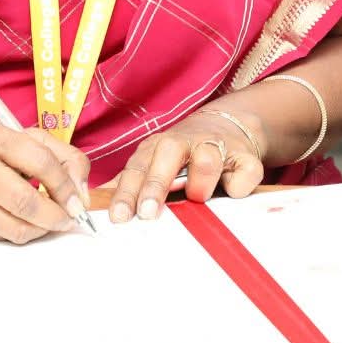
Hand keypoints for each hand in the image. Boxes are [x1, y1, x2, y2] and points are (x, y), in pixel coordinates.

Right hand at [0, 124, 91, 243]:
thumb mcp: (29, 141)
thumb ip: (66, 158)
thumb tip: (81, 195)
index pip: (41, 162)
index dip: (65, 186)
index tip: (77, 202)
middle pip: (26, 201)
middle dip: (56, 216)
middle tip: (67, 219)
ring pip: (16, 228)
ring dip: (42, 230)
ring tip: (48, 222)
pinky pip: (3, 237)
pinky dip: (23, 234)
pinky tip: (25, 222)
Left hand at [105, 112, 264, 223]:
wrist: (228, 125)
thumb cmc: (184, 153)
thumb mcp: (154, 161)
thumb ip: (131, 181)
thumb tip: (94, 199)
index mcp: (157, 146)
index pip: (137, 169)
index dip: (126, 193)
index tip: (118, 217)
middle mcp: (184, 142)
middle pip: (166, 157)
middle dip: (155, 185)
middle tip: (148, 213)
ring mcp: (216, 147)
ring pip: (206, 161)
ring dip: (200, 185)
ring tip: (198, 198)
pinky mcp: (246, 157)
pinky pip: (244, 174)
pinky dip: (238, 185)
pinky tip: (232, 190)